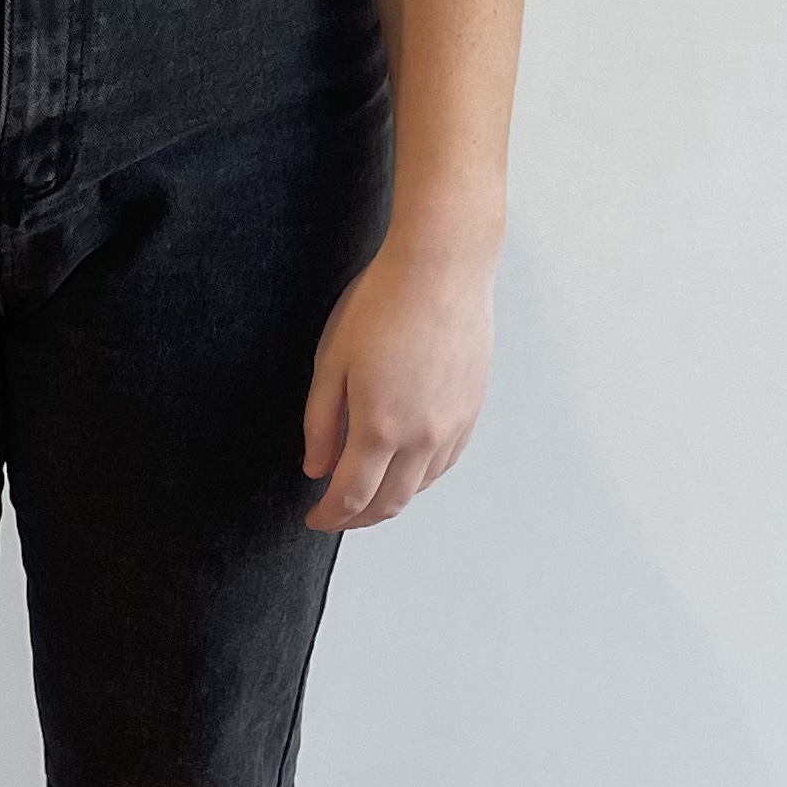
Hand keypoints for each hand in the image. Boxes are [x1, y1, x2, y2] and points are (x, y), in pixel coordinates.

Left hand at [299, 235, 492, 528]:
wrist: (441, 267)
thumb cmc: (382, 304)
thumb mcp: (332, 361)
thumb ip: (321, 423)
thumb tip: (316, 469)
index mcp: (380, 427)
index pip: (351, 495)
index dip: (329, 516)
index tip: (314, 519)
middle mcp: (422, 436)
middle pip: (389, 502)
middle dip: (358, 519)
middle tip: (336, 517)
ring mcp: (452, 425)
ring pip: (420, 486)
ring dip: (391, 500)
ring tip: (368, 496)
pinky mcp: (472, 409)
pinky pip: (446, 462)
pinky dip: (421, 478)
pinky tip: (407, 470)